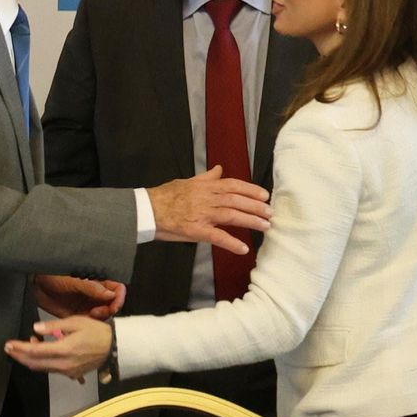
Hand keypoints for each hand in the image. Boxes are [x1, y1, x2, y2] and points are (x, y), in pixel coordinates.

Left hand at [4, 316, 113, 381]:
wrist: (114, 347)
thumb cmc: (95, 331)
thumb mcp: (75, 322)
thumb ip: (54, 326)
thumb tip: (36, 328)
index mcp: (64, 350)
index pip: (35, 351)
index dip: (20, 348)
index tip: (8, 345)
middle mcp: (63, 364)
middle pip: (35, 363)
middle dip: (20, 356)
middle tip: (9, 349)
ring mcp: (68, 371)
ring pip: (42, 368)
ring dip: (30, 359)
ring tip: (23, 346)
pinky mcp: (72, 374)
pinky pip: (51, 369)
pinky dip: (41, 362)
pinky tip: (40, 351)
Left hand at [34, 275, 125, 319]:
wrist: (36, 284)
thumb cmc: (53, 276)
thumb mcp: (74, 280)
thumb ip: (92, 288)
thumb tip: (110, 294)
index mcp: (97, 282)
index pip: (117, 289)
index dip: (119, 297)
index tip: (115, 303)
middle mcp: (94, 294)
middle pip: (112, 304)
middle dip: (109, 309)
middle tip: (99, 312)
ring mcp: (87, 305)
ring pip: (103, 314)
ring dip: (100, 317)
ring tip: (91, 315)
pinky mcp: (78, 315)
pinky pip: (90, 322)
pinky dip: (89, 323)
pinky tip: (84, 321)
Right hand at [147, 166, 271, 254]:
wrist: (145, 210)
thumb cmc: (164, 197)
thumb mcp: (186, 182)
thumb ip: (205, 178)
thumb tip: (219, 169)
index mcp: (204, 187)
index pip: (232, 185)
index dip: (250, 190)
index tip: (264, 195)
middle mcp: (205, 198)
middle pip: (236, 200)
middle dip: (255, 206)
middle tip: (270, 212)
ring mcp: (201, 214)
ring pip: (231, 215)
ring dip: (250, 221)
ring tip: (265, 226)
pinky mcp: (195, 230)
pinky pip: (216, 236)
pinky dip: (231, 242)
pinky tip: (243, 248)